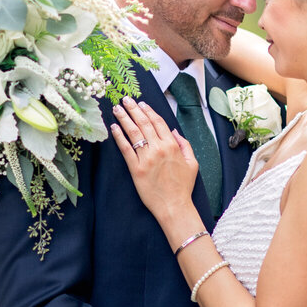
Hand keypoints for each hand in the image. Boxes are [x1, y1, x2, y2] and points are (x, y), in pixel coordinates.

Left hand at [111, 97, 198, 218]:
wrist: (174, 206)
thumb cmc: (183, 186)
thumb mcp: (192, 163)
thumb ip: (184, 144)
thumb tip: (174, 131)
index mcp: (172, 146)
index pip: (158, 122)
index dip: (148, 111)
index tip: (140, 103)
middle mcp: (159, 149)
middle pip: (144, 123)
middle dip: (133, 109)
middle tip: (125, 100)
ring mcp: (146, 159)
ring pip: (133, 133)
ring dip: (124, 118)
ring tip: (117, 108)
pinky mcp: (136, 169)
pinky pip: (125, 149)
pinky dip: (119, 137)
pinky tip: (114, 127)